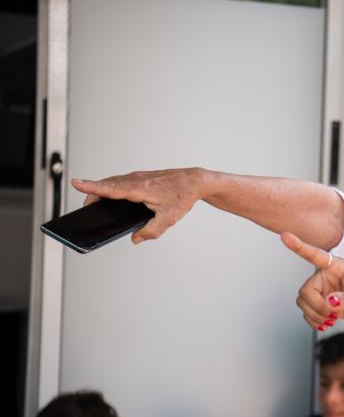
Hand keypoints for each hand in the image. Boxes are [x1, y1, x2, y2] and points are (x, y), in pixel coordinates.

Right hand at [70, 167, 206, 243]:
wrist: (194, 181)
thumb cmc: (182, 196)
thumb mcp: (169, 218)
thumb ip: (151, 231)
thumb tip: (135, 239)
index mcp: (139, 188)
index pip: (111, 188)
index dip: (92, 187)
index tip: (76, 183)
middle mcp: (135, 180)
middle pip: (107, 186)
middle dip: (93, 194)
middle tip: (86, 210)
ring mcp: (137, 177)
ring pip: (113, 183)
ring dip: (102, 191)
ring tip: (94, 205)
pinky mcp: (140, 178)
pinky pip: (120, 182)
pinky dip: (111, 188)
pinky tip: (111, 199)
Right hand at [281, 232, 343, 329]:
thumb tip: (330, 302)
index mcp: (336, 266)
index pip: (315, 255)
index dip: (299, 246)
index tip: (285, 236)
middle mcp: (325, 276)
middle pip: (305, 291)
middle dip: (317, 306)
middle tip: (333, 314)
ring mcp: (322, 290)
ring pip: (303, 302)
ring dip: (315, 315)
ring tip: (332, 319)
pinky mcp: (321, 303)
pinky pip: (307, 313)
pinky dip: (314, 321)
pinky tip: (327, 323)